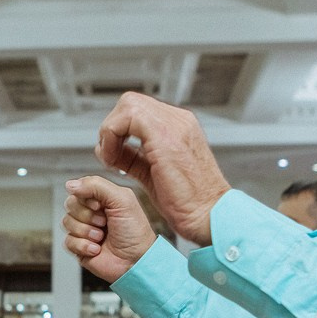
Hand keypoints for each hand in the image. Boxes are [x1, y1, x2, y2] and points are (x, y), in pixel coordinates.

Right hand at [62, 176, 159, 283]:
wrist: (136, 260)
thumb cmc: (135, 232)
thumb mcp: (122, 199)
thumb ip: (96, 185)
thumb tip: (70, 184)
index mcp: (102, 199)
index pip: (79, 189)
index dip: (86, 198)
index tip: (100, 206)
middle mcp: (91, 213)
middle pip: (70, 205)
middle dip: (87, 216)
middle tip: (103, 222)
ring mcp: (84, 230)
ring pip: (67, 223)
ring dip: (86, 231)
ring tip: (101, 237)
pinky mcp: (79, 247)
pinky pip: (68, 241)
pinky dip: (83, 245)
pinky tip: (97, 248)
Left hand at [94, 92, 230, 243]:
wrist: (207, 215)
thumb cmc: (186, 203)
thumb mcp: (153, 174)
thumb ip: (133, 157)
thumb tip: (111, 150)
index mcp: (179, 127)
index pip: (138, 111)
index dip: (118, 130)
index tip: (113, 156)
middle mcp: (179, 120)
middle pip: (130, 102)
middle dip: (112, 127)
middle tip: (109, 155)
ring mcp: (175, 124)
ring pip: (128, 104)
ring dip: (110, 131)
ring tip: (111, 159)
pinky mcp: (166, 136)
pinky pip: (128, 118)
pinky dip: (112, 136)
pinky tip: (113, 160)